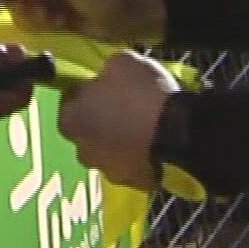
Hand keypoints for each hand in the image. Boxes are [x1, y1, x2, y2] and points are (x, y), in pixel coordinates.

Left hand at [58, 52, 179, 190]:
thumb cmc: (143, 95)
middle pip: (87, 132)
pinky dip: (139, 155)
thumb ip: (106, 71)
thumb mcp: (122, 63)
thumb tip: (107, 76)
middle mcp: (83, 151)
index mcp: (72, 120)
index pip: (68, 103)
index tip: (100, 85)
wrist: (180, 135)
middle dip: (100, 120)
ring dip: (120, 140)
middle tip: (122, 106)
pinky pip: (132, 165)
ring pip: (110, 151)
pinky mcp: (135, 185)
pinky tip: (156, 141)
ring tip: (143, 125)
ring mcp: (109, 172)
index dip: (85, 92)